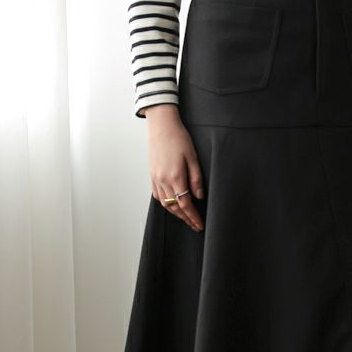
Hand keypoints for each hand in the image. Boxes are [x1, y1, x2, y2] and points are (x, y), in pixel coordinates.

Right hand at [144, 104, 204, 231]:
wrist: (161, 126)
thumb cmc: (178, 138)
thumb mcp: (192, 157)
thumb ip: (196, 179)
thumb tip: (199, 196)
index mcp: (175, 177)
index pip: (185, 204)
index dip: (193, 217)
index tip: (199, 225)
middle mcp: (163, 180)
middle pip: (175, 208)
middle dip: (186, 219)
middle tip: (195, 225)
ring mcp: (156, 178)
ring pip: (165, 203)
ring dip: (176, 213)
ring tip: (186, 217)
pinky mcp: (152, 175)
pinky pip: (158, 195)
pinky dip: (166, 203)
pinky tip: (172, 205)